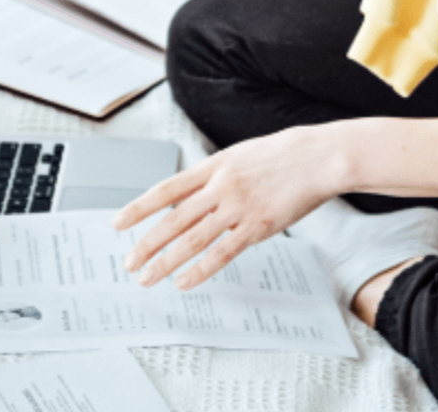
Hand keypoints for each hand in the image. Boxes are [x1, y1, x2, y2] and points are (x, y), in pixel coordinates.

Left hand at [113, 125, 345, 289]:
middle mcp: (220, 187)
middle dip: (147, 243)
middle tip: (129, 262)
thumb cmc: (281, 156)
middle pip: (173, 219)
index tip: (118, 223)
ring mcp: (238, 208)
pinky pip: (222, 253)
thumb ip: (214, 176)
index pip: (167, 189)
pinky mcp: (257, 227)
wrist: (318, 158)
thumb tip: (189, 196)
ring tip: (147, 278)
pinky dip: (200, 270)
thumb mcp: (239, 155)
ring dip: (165, 261)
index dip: (140, 207)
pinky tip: (184, 282)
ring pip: (192, 239)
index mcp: (214, 166)